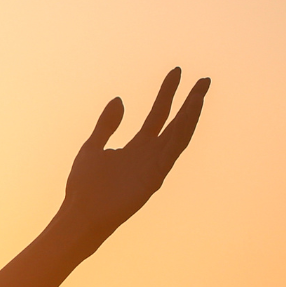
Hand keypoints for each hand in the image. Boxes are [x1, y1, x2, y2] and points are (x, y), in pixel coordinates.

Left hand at [60, 67, 209, 239]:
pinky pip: (174, 149)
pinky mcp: (156, 174)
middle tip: (204, 79)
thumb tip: (119, 99)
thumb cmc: (84, 186)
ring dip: (192, 113)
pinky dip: (184, 130)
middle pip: (176, 122)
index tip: (177, 72)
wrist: (81, 214)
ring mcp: (155, 165)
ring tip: (201, 90)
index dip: (167, 94)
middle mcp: (150, 155)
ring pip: (180, 134)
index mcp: (136, 148)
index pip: (158, 115)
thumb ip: (107, 124)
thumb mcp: (93, 146)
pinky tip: (191, 112)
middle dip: (190, 101)